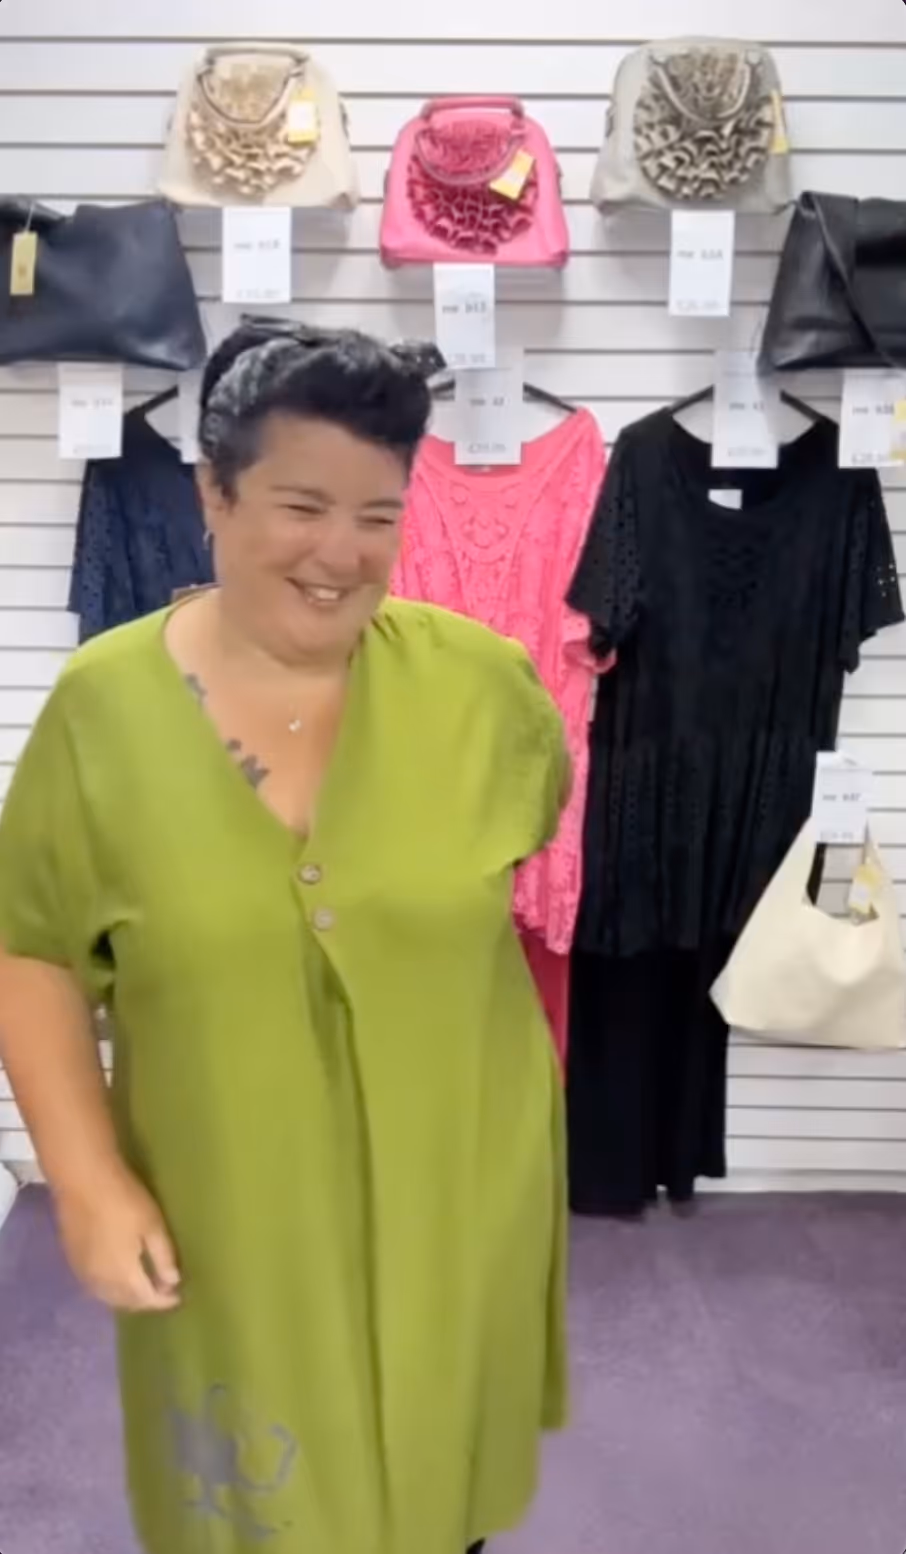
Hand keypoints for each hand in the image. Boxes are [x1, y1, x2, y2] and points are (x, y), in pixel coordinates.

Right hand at [54, 1167, 181, 1312]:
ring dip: (127, 1296)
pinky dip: (110, 1288)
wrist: (82, 1180)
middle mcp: (100, 1282)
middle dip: (146, 1300)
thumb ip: (163, 1256)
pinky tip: (118, 1275)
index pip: (146, 1299)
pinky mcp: (72, 1259)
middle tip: (163, 1290)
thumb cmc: (124, 1199)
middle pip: (126, 1301)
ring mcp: (83, 1272)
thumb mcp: (152, 1225)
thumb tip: (172, 1281)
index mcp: (123, 1276)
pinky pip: (94, 1286)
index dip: (164, 1300)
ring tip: (144, 1285)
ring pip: (108, 1296)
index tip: (178, 1296)